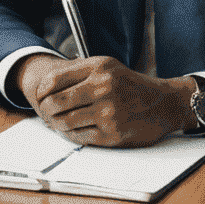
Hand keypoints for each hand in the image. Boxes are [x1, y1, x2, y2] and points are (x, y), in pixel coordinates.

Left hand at [16, 54, 193, 147]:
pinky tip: (72, 130)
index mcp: (99, 68)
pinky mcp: (112, 134)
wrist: (164, 104)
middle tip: (46, 113)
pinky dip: (70, 134)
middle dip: (45, 110)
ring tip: (57, 122)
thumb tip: (44, 87)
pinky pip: (79, 137)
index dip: (40, 92)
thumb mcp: (107, 67)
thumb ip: (78, 71)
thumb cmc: (130, 85)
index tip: (40, 97)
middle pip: (55, 102)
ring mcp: (109, 112)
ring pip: (64, 121)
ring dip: (56, 124)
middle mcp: (104, 88)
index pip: (53, 80)